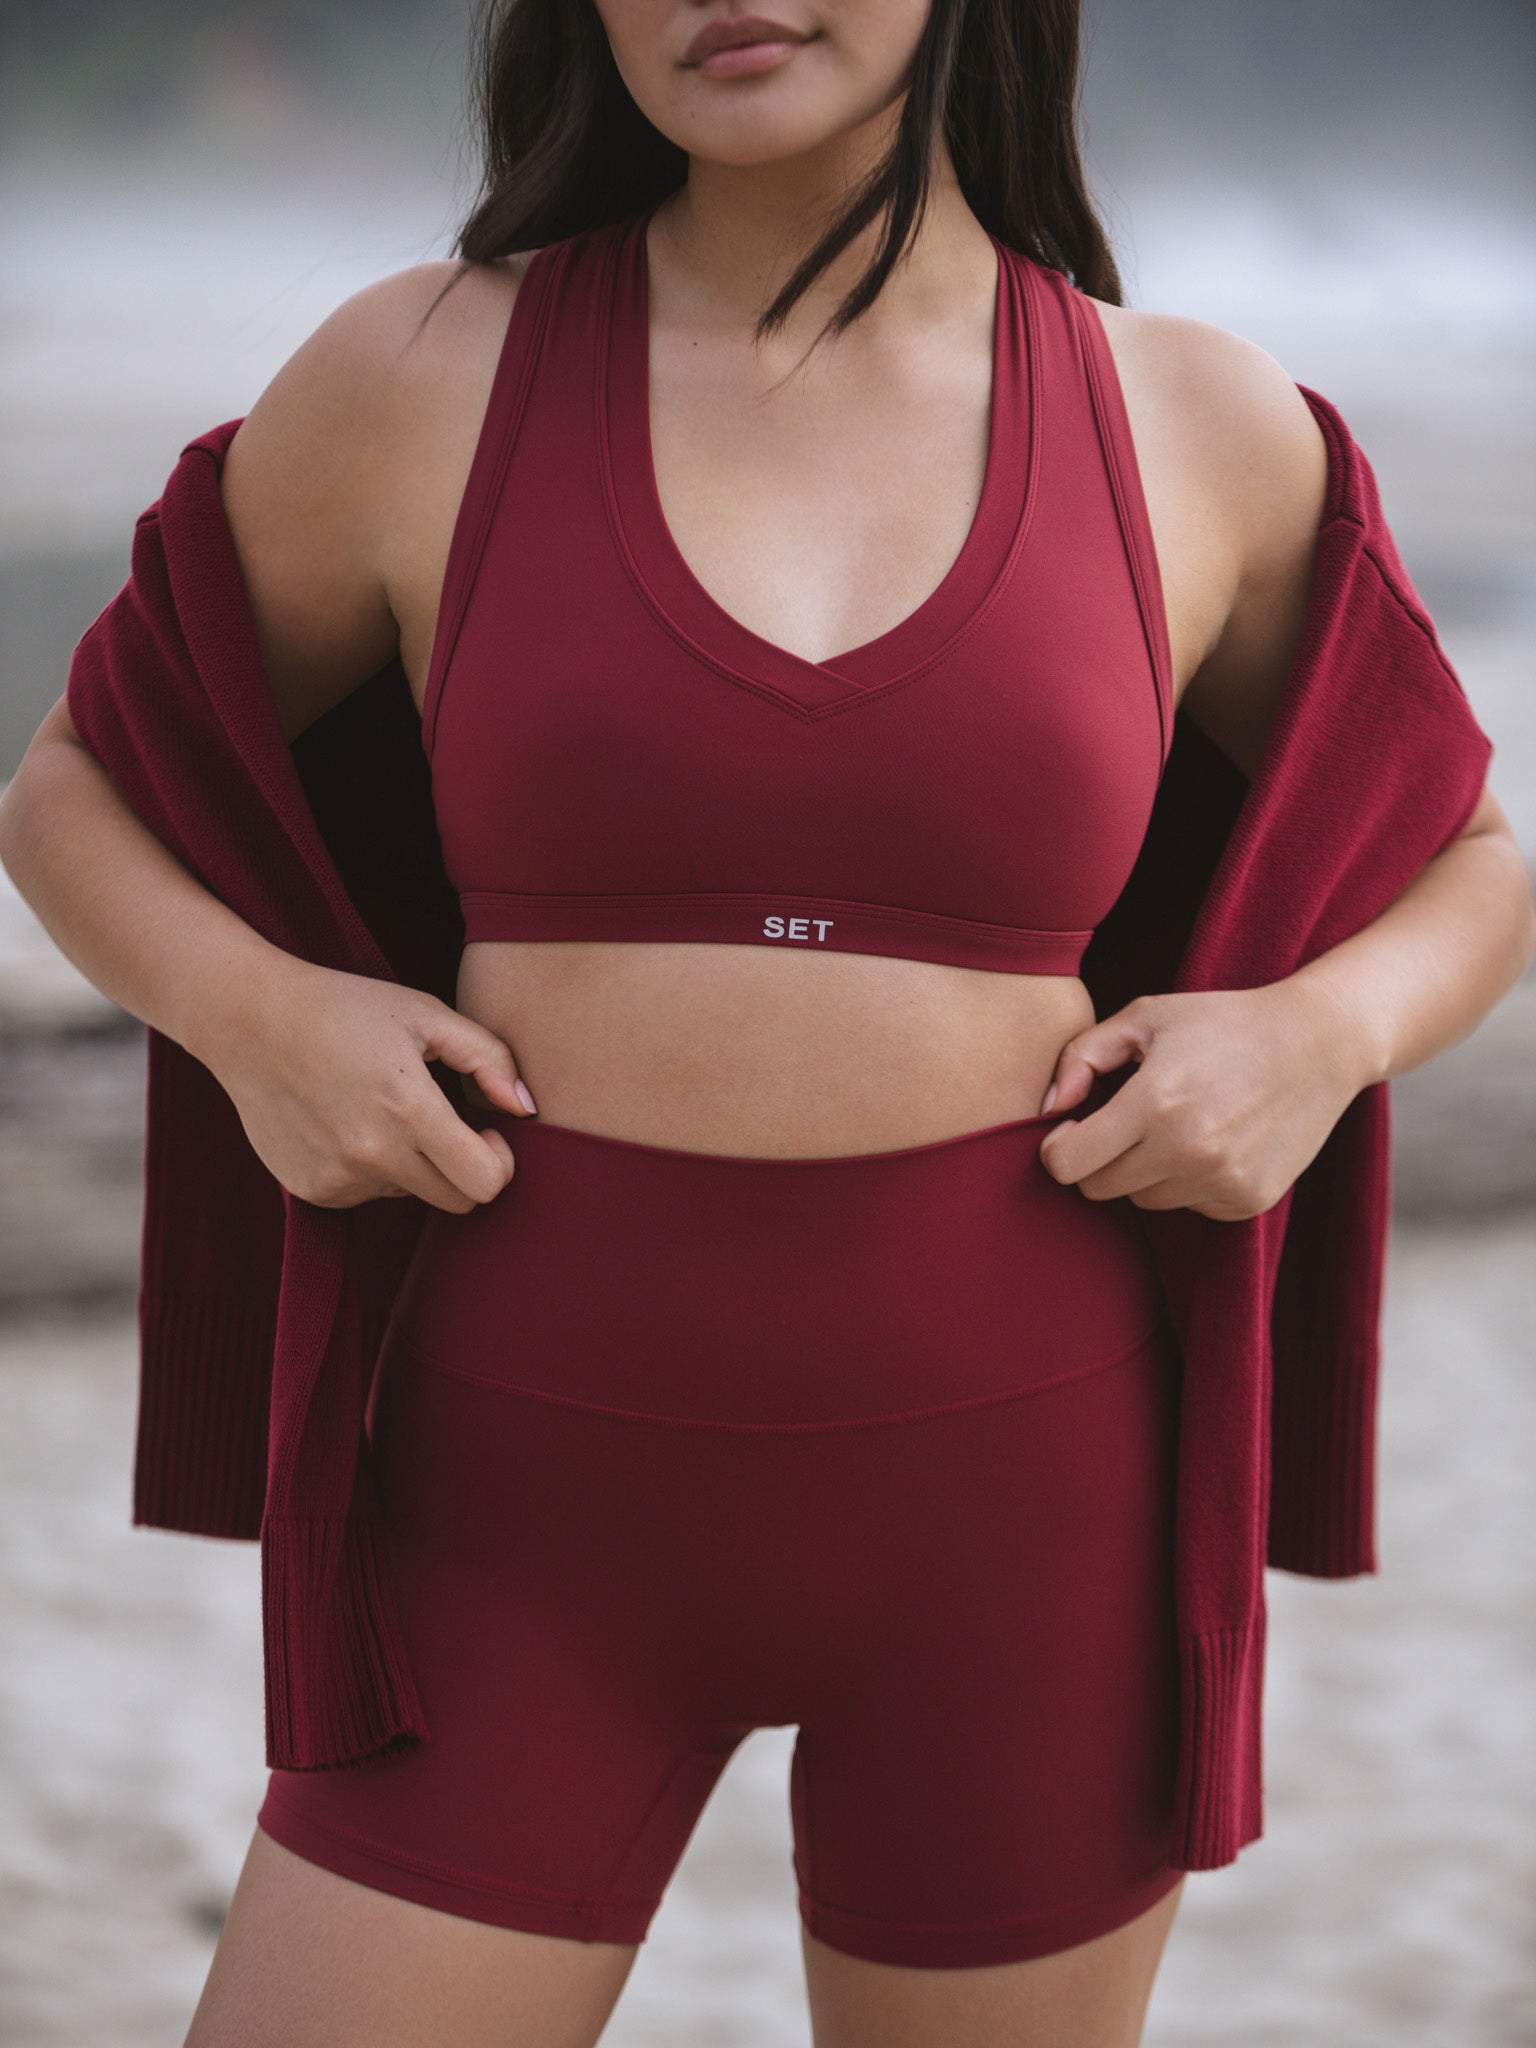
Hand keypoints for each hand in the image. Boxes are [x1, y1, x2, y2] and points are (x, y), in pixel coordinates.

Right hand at [207, 957, 535, 1211]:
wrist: (250, 1019)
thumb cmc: (347, 1008)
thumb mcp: (426, 1013)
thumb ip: (489, 1058)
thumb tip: (526, 1108)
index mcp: (408, 1108)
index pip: (485, 1184)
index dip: (499, 1162)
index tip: (485, 1131)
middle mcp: (372, 1154)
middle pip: (457, 1203)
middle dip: (466, 1170)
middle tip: (447, 1126)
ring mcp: (338, 1178)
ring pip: (411, 1196)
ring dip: (414, 1165)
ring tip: (380, 1108)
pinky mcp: (311, 1190)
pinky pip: (368, 1195)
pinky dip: (371, 1168)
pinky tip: (346, 1121)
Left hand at [1035, 980, 1371, 1220]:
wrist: (1318, 1043)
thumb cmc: (1220, 1023)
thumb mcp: (1144, 1016)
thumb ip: (1081, 1057)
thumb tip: (1047, 1108)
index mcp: (1154, 1103)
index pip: (1068, 1165)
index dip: (1058, 1147)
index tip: (1073, 1125)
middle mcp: (1189, 1150)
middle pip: (1098, 1189)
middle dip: (1098, 1159)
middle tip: (1124, 1122)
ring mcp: (1222, 1181)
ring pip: (1142, 1199)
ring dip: (1145, 1170)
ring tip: (1179, 1121)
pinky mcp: (1247, 1200)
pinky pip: (1187, 1206)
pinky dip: (1187, 1181)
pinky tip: (1213, 1139)